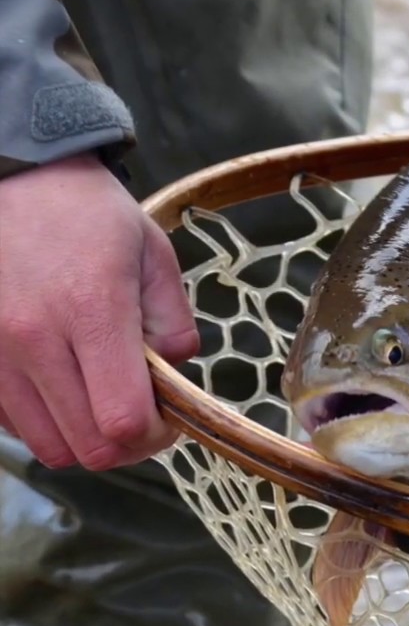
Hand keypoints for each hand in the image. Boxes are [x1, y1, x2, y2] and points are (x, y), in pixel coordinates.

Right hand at [0, 154, 198, 469]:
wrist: (11, 177)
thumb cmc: (89, 214)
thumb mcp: (153, 255)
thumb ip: (173, 324)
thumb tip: (176, 379)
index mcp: (92, 310)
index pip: (123, 420)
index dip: (156, 436)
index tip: (170, 420)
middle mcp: (34, 338)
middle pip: (87, 447)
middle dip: (127, 445)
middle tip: (143, 417)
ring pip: (46, 445)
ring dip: (83, 438)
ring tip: (102, 401)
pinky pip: (10, 424)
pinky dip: (43, 423)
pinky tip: (63, 388)